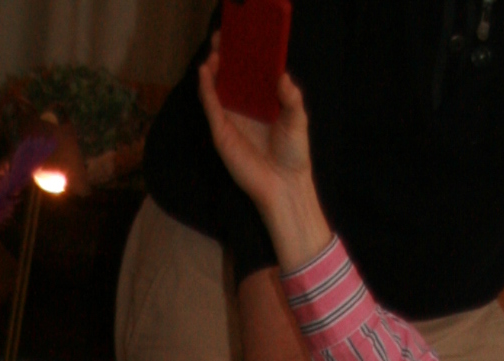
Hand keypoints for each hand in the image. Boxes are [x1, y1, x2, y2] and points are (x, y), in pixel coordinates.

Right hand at [197, 48, 330, 271]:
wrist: (285, 185)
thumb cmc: (293, 154)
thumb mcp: (298, 119)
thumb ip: (292, 97)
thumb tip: (283, 77)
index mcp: (262, 102)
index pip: (250, 73)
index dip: (245, 53)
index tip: (243, 33)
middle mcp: (245, 108)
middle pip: (231, 76)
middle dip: (226, 55)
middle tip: (224, 34)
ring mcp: (231, 120)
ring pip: (217, 87)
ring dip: (214, 67)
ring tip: (215, 48)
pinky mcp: (222, 133)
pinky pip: (211, 106)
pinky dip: (206, 87)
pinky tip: (206, 70)